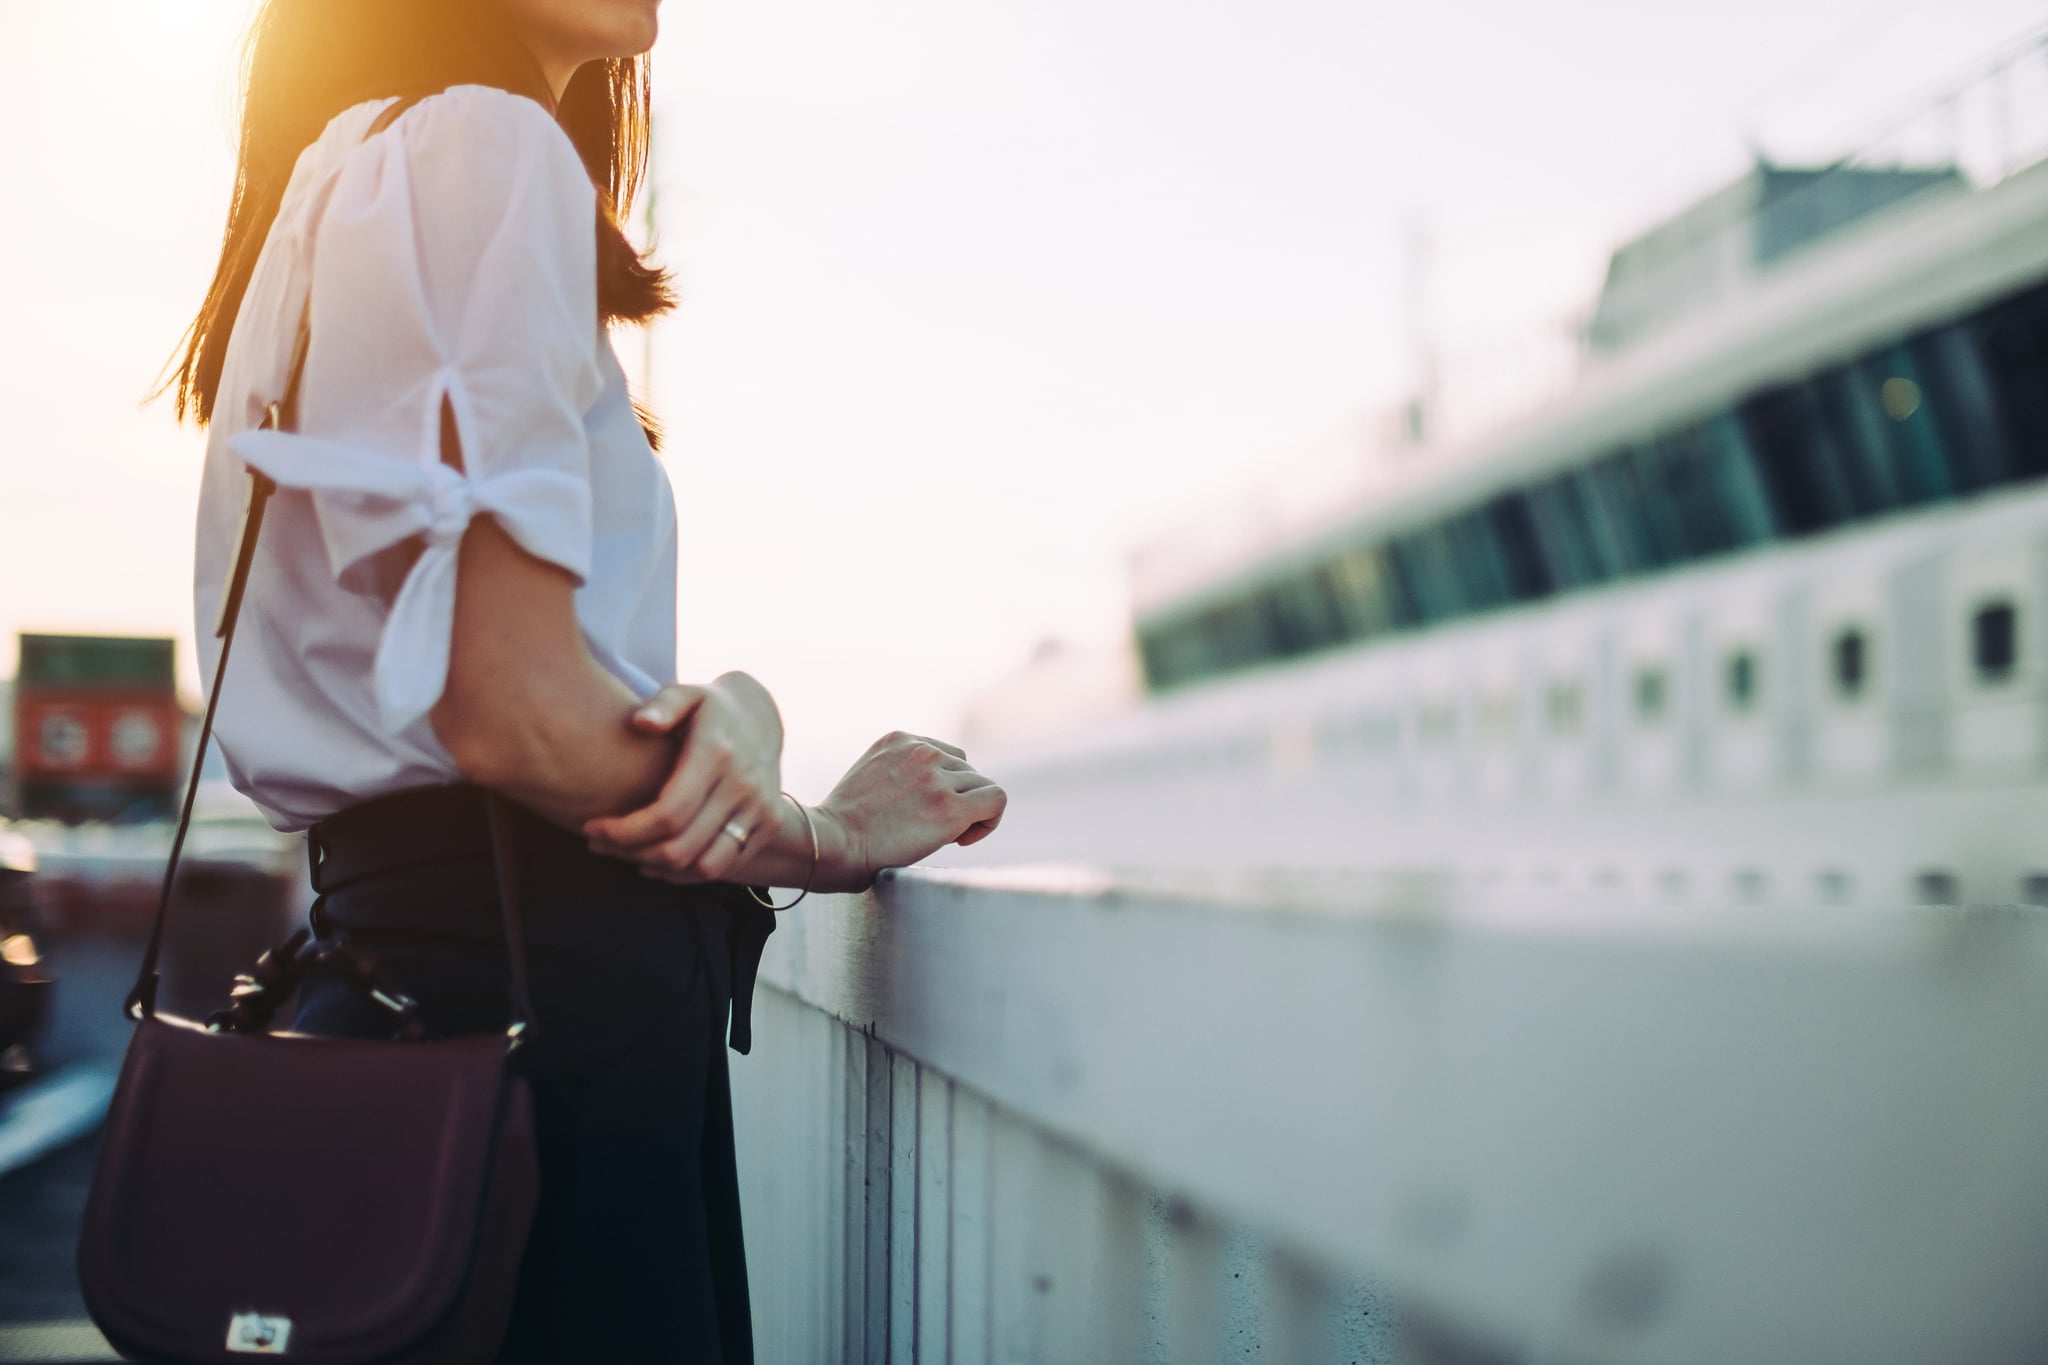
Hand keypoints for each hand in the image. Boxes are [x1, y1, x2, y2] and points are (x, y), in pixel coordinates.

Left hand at [584, 674, 784, 881]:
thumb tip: (641, 722)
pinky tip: (656, 860)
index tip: (592, 828)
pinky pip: (723, 866)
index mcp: (717, 754)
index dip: (626, 831)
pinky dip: (686, 873)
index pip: (669, 813)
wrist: (762, 716)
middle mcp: (743, 785)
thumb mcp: (687, 693)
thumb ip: (664, 704)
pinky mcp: (769, 824)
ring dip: (659, 868)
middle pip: (682, 846)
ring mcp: (761, 808)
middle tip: (599, 844)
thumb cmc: (709, 707)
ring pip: (704, 866)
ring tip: (627, 855)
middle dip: (631, 853)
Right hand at [818, 731, 1006, 885]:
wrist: (832, 844)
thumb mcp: (870, 778)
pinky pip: (996, 800)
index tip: (924, 810)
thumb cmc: (842, 827)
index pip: (944, 754)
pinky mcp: (951, 806)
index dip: (942, 784)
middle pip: (965, 770)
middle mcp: (921, 750)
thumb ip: (901, 773)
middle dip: (955, 799)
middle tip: (931, 829)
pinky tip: (963, 839)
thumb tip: (937, 795)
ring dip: (970, 812)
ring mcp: (937, 776)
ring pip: (981, 786)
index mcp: (899, 739)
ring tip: (945, 837)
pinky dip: (989, 820)